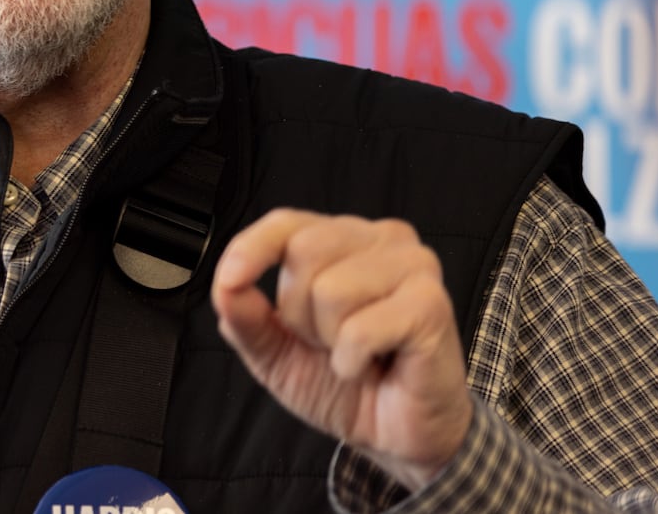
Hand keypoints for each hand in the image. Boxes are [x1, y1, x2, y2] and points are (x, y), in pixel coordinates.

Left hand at [210, 209, 473, 491]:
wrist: (396, 435)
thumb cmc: (345, 383)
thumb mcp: (275, 352)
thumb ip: (245, 317)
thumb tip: (225, 285)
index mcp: (342, 239)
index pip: (286, 222)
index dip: (251, 248)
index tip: (231, 280)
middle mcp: (380, 239)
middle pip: (304, 252)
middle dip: (299, 313)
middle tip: (329, 341)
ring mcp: (413, 266)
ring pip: (331, 290)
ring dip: (330, 340)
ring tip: (355, 353)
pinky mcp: (431, 305)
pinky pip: (361, 329)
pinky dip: (352, 361)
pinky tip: (372, 367)